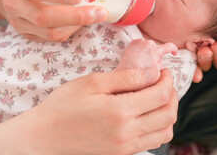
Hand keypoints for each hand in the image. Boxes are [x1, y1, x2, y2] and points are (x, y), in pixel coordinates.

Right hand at [0, 0, 107, 41]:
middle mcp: (14, 3)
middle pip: (43, 16)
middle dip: (75, 16)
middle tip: (99, 11)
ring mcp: (19, 22)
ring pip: (49, 32)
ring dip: (76, 26)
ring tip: (97, 16)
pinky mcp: (28, 34)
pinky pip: (51, 38)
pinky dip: (70, 31)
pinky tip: (83, 22)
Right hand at [0, 69, 177, 154]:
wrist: (44, 137)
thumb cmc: (64, 105)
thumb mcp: (92, 82)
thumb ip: (126, 77)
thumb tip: (152, 73)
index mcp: (121, 111)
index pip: (160, 95)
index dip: (167, 79)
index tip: (163, 70)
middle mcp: (128, 133)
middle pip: (168, 114)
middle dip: (172, 94)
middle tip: (164, 81)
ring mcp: (126, 147)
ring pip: (165, 132)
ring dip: (169, 113)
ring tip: (159, 98)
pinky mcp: (122, 154)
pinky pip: (151, 142)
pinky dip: (158, 127)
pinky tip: (148, 114)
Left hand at [117, 39, 177, 70]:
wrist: (125, 73)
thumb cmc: (140, 74)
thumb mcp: (157, 71)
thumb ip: (162, 63)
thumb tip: (162, 61)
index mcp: (155, 50)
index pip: (169, 46)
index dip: (174, 50)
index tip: (173, 53)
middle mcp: (147, 43)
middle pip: (158, 48)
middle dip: (157, 55)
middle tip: (151, 64)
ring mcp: (139, 42)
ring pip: (149, 47)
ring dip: (149, 52)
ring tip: (143, 62)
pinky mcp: (133, 42)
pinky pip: (142, 45)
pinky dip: (142, 50)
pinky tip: (139, 58)